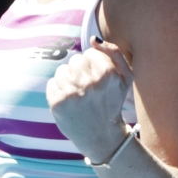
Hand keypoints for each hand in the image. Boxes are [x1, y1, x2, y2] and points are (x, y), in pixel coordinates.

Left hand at [46, 36, 134, 162]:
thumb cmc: (113, 103)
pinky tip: (69, 102)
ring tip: (78, 96)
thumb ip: (114, 52)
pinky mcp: (57, 103)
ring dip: (68, 81)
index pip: (89, 53)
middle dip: (79, 72)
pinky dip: (58, 91)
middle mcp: (89, 83)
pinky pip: (51, 83)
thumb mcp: (126, 78)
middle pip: (74, 60)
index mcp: (107, 74)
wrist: (102, 137)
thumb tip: (93, 40)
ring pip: (61, 71)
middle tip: (87, 90)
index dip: (93, 66)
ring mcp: (72, 93)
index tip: (98, 81)